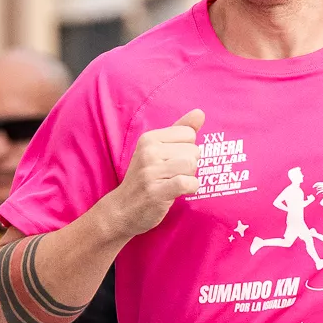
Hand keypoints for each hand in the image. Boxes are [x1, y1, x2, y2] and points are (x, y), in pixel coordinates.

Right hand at [91, 109, 203, 238]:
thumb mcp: (158, 150)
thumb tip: (200, 113)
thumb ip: (180, 130)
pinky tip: (179, 191)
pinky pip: (188, 183)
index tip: (171, 161)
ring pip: (191, 165)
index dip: (186, 149)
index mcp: (149, 138)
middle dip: (189, 165)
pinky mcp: (156, 192)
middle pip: (193, 150)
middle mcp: (149, 151)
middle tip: (171, 175)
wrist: (122, 209)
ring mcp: (151, 172)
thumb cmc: (145, 178)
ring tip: (174, 182)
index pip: (188, 134)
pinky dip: (190, 188)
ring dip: (189, 177)